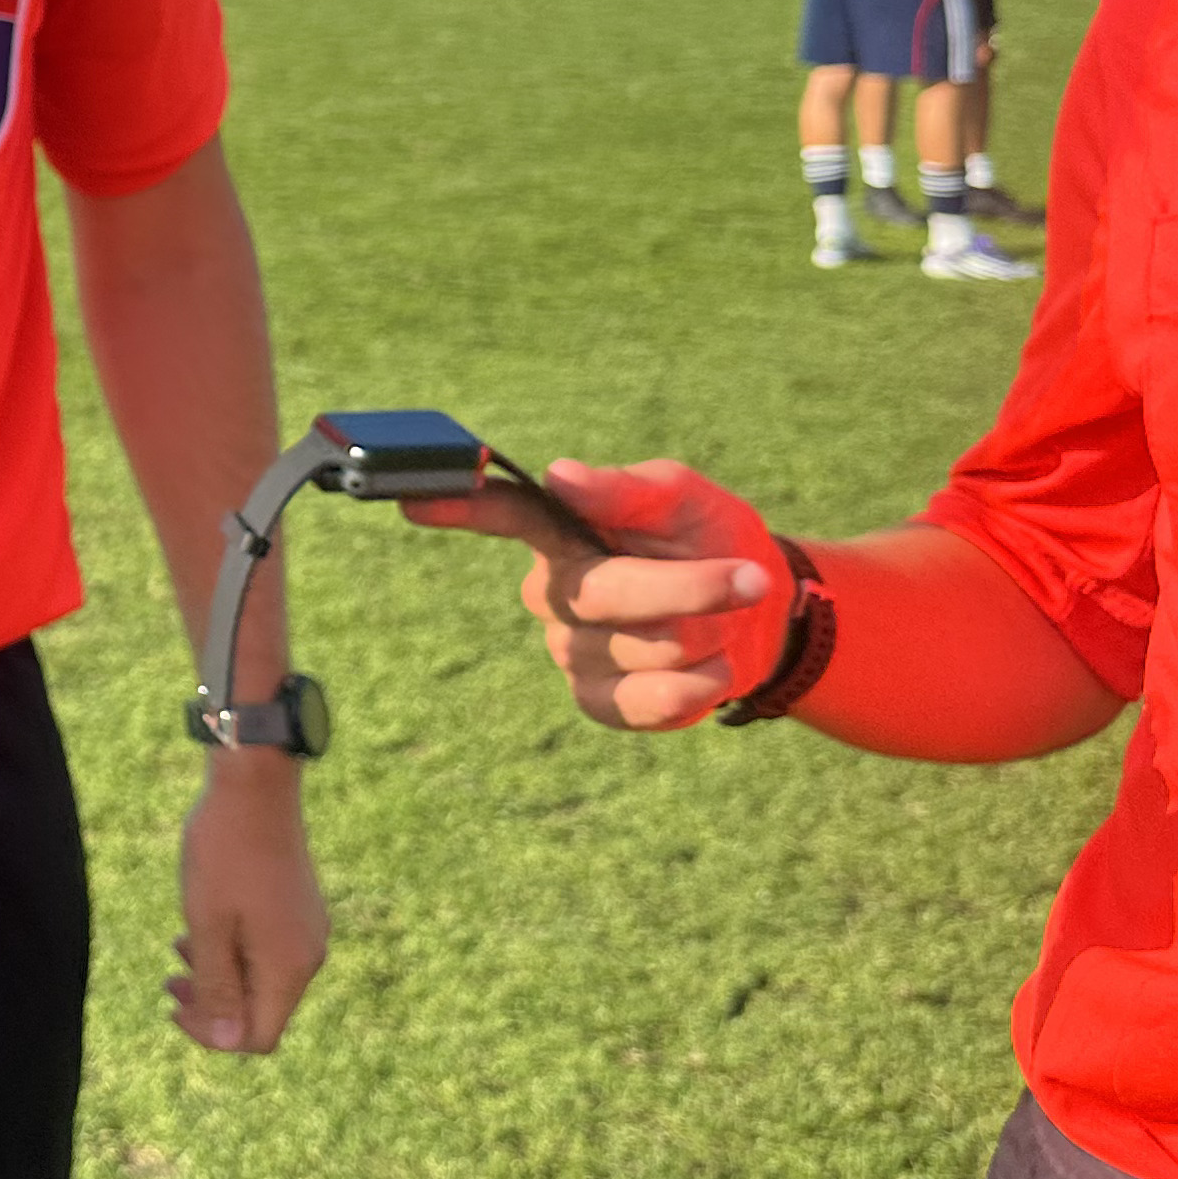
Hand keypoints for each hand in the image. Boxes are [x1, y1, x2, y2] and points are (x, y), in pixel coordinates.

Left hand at [168, 754, 326, 1053]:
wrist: (255, 785)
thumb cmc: (223, 853)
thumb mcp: (207, 924)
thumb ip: (217, 985)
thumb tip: (225, 1040)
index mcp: (288, 967)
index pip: (258, 1036)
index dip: (213, 1033)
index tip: (174, 1003)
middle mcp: (309, 956)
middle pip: (262, 1011)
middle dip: (211, 1004)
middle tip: (168, 981)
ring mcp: (308, 930)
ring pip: (262, 980)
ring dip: (219, 975)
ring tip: (178, 948)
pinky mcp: (300, 909)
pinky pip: (269, 952)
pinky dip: (235, 950)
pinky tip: (204, 925)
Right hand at [406, 456, 787, 730]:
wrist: (763, 614)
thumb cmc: (713, 538)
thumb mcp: (685, 499)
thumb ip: (627, 488)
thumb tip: (561, 475)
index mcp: (561, 530)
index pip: (503, 514)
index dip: (459, 508)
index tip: (414, 500)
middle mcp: (551, 590)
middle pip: (603, 594)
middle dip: (687, 590)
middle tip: (748, 578)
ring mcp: (570, 650)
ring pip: (636, 650)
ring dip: (702, 636)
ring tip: (719, 621)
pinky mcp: (597, 701)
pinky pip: (638, 704)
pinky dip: (693, 688)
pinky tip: (710, 670)